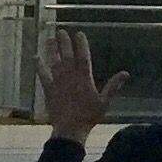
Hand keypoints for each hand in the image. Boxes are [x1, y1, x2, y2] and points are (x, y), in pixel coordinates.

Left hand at [37, 29, 127, 144]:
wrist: (70, 129)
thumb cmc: (89, 116)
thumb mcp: (105, 102)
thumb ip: (114, 86)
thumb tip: (126, 73)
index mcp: (84, 78)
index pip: (83, 56)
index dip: (81, 44)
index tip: (79, 34)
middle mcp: (70, 76)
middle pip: (66, 55)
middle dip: (64, 42)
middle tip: (61, 31)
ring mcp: (58, 82)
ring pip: (53, 61)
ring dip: (51, 49)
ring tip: (49, 39)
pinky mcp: (48, 89)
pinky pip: (43, 74)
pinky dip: (39, 66)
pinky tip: (35, 58)